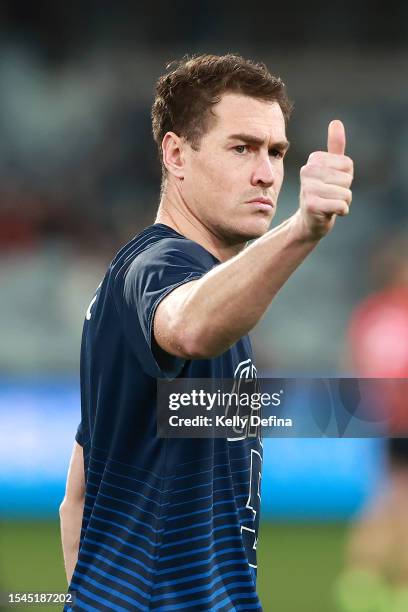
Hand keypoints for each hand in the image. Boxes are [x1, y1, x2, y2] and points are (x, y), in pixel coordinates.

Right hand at [296, 120, 353, 240]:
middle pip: (347, 179)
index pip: (348, 165)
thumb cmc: (323, 192)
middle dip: (344, 191)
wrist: (309, 221)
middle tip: (329, 196)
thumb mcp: (330, 168)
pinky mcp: (312, 205)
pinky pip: (342, 206)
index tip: (331, 183)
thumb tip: (336, 121)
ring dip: (343, 202)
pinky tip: (329, 212)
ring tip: (329, 204)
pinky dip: (341, 211)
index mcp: (314, 160)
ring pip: (346, 193)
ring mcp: (308, 188)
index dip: (345, 177)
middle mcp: (308, 171)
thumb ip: (335, 146)